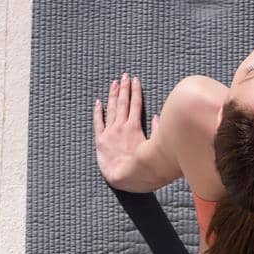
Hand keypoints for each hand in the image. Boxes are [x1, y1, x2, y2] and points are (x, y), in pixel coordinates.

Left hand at [93, 71, 158, 185]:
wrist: (126, 177)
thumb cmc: (143, 167)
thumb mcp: (154, 147)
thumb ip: (156, 130)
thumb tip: (156, 117)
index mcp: (135, 127)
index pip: (136, 104)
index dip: (136, 91)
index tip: (136, 80)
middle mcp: (122, 126)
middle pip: (123, 102)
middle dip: (124, 88)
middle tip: (125, 76)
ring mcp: (110, 132)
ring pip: (111, 108)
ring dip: (113, 94)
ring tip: (114, 83)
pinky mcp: (101, 140)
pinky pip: (98, 122)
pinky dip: (98, 111)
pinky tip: (98, 102)